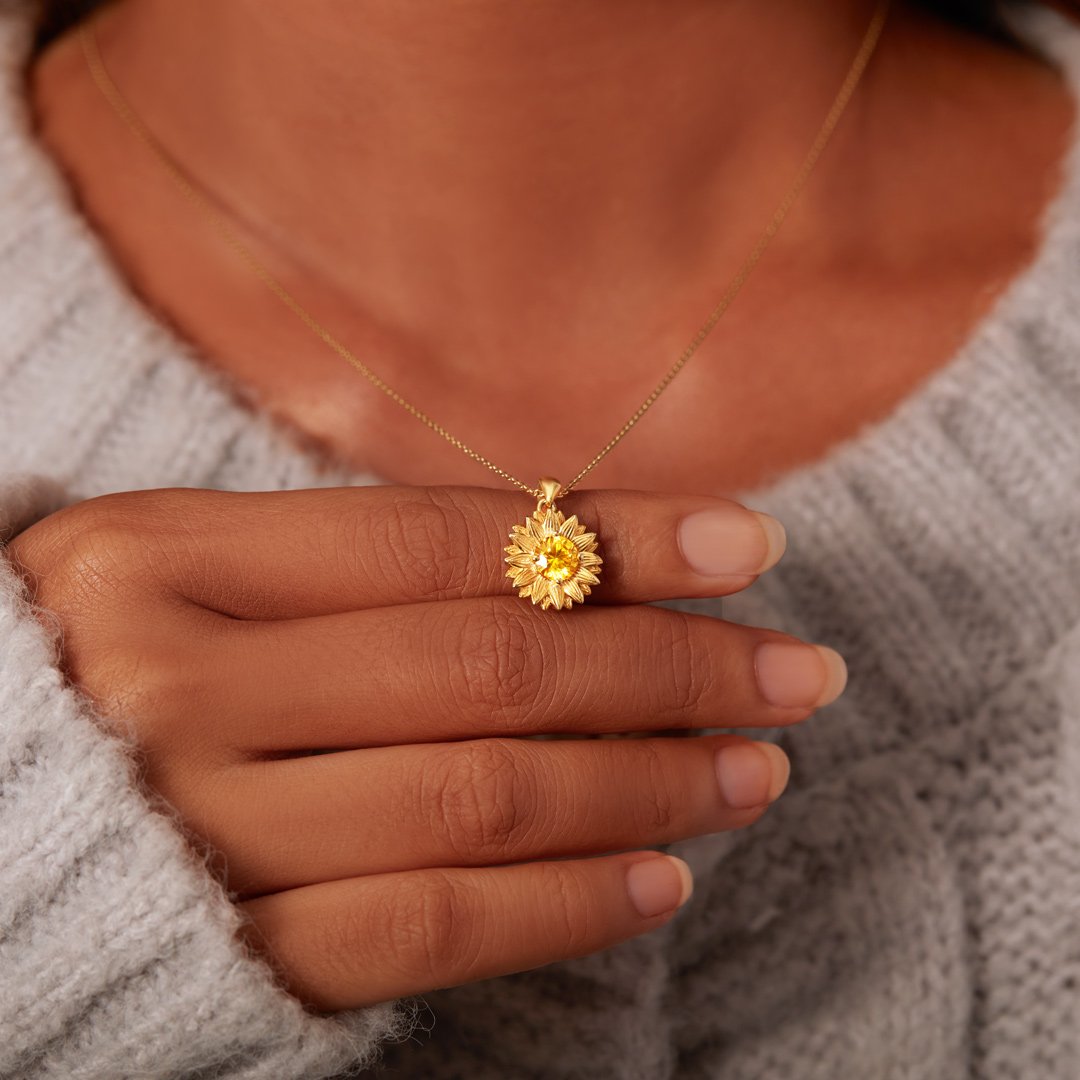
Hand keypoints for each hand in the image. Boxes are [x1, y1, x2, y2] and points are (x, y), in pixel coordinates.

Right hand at [5, 485, 845, 1009]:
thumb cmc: (92, 668)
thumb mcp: (189, 575)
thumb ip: (354, 566)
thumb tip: (577, 563)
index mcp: (160, 561)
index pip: (442, 539)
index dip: (613, 539)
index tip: (745, 544)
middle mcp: (174, 691)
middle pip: (485, 668)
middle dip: (669, 667)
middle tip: (793, 667)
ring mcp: (198, 833)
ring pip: (479, 801)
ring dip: (646, 784)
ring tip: (755, 768)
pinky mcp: (228, 955)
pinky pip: (430, 932)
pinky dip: (565, 905)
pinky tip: (661, 877)